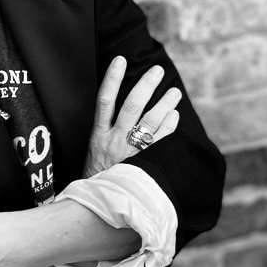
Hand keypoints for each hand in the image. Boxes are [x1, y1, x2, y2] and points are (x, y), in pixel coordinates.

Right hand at [83, 57, 180, 177]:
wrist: (98, 206)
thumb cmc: (96, 177)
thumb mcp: (92, 152)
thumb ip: (104, 132)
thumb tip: (118, 108)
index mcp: (98, 136)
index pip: (104, 101)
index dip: (112, 79)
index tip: (119, 59)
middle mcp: (114, 142)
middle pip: (131, 106)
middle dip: (145, 86)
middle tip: (157, 71)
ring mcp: (130, 154)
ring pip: (149, 123)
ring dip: (163, 104)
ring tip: (174, 92)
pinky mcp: (144, 165)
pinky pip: (160, 143)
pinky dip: (168, 127)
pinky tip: (174, 116)